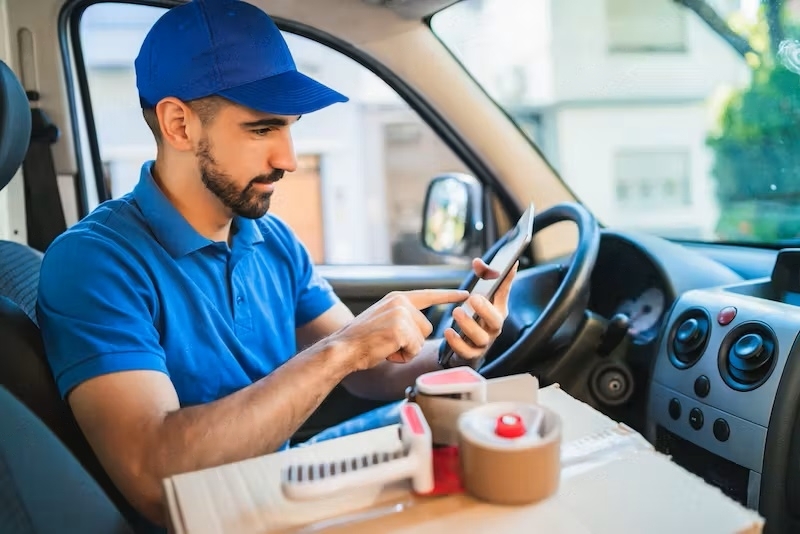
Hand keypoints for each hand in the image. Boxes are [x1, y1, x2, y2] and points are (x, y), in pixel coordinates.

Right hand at [333, 289, 468, 370]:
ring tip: (386, 346)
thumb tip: (423, 326)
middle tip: (389, 342)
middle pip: (427, 328)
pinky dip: (402, 356)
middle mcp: (400, 303)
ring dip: (407, 350)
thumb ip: (402, 317)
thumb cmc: (362, 340)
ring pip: (421, 340)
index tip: (466, 295)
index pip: (429, 295)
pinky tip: (386, 351)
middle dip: (412, 341)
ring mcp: (401, 315)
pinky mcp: (400, 330)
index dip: (448, 296)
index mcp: (397, 298)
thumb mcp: (384, 319)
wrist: (343, 347)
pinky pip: (413, 350)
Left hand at [444, 258, 516, 361]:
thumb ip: (480, 277)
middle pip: (496, 321)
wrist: (466, 344)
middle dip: (486, 310)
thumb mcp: (479, 296)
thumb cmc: (475, 316)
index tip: (508, 265)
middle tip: (474, 298)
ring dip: (469, 325)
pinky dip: (457, 343)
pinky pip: (467, 352)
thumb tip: (478, 262)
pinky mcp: (472, 354)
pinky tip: (448, 332)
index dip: (507, 280)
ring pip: (481, 338)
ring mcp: (484, 342)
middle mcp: (494, 327)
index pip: (504, 293)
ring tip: (456, 312)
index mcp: (498, 310)